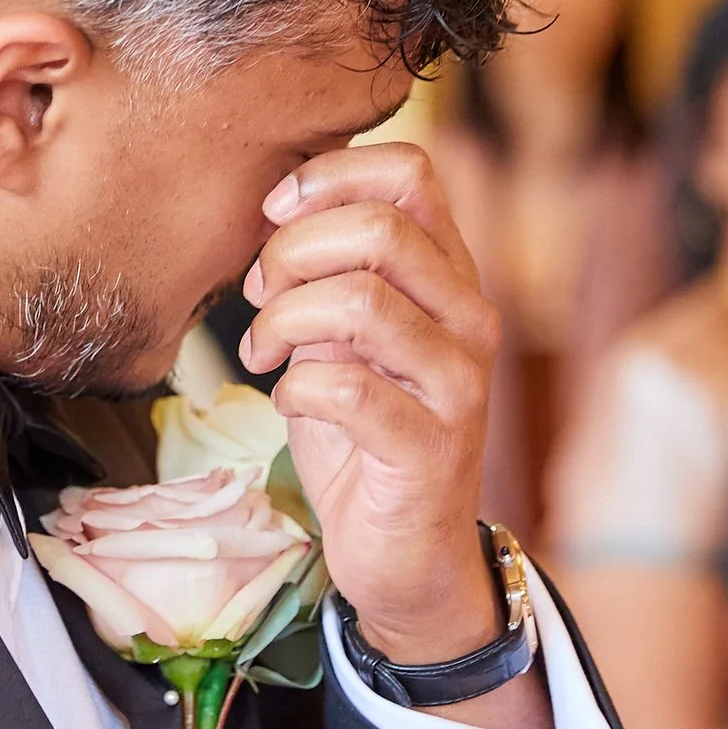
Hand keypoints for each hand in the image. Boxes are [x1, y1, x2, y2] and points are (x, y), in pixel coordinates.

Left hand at [241, 143, 546, 728]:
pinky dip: (294, 387)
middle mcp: (468, 319)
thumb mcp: (341, 336)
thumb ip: (326, 274)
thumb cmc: (364, 435)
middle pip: (383, 229)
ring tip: (263, 349)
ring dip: (285, 319)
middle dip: (292, 252)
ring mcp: (458, 384)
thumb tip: (278, 218)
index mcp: (448, 277)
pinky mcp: (431, 449)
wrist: (403, 553)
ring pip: (362, 302)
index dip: (330, 177)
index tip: (275, 214)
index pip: (413, 175)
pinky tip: (288, 400)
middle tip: (259, 294)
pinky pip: (346, 388)